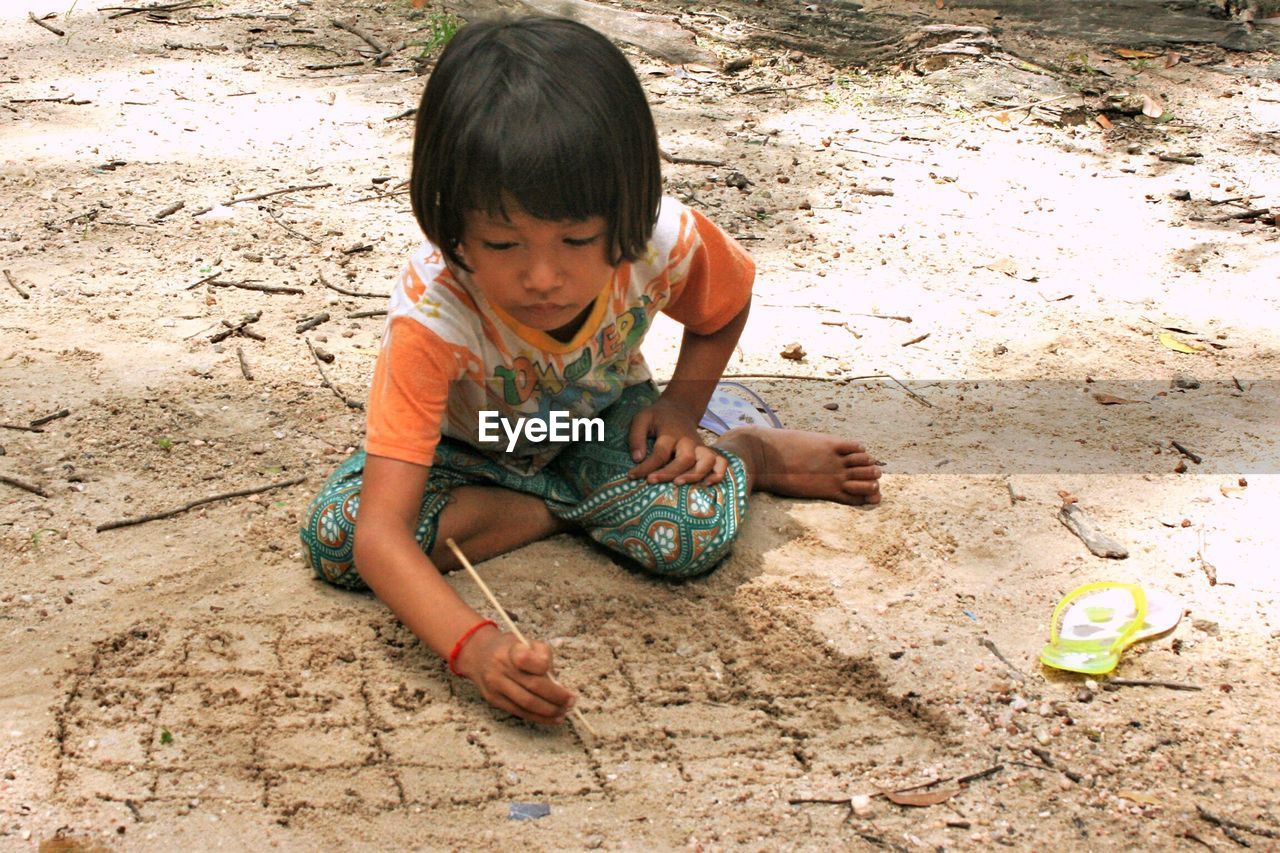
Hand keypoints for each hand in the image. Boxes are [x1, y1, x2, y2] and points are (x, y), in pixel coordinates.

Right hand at [453, 627, 575, 725]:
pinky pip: (518, 711)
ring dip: (548, 711)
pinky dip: (537, 717)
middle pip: (533, 686)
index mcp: (511, 649)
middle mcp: (501, 667)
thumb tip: (558, 684)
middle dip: (556, 697)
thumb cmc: (510, 648)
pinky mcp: (493, 699)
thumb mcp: (527, 642)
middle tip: (570, 703)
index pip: (530, 659)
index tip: (562, 681)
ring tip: (562, 713)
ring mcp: (496, 684)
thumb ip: (544, 657)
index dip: (547, 669)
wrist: (478, 654)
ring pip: (526, 703)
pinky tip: (550, 718)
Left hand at [627, 397, 727, 485]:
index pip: (659, 453)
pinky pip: (721, 463)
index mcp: (671, 433)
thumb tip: (637, 459)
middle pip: (684, 459)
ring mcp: (700, 447)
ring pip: (706, 461)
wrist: (679, 409)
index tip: (632, 476)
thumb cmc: (658, 419)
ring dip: (695, 475)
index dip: (646, 466)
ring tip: (678, 484)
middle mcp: (688, 441)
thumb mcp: (642, 419)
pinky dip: (718, 474)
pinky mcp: (707, 452)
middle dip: (669, 472)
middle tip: (651, 481)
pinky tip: (706, 485)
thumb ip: (636, 437)